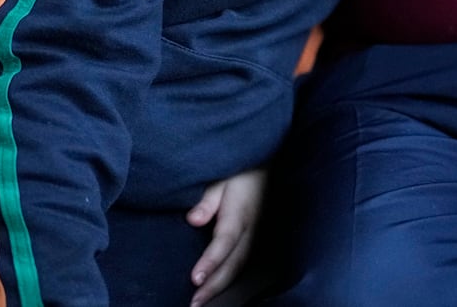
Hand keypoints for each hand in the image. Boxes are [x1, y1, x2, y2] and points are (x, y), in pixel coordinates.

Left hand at [185, 167, 267, 306]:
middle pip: (234, 262)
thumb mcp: (221, 176)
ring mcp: (256, 233)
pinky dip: (228, 277)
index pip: (225, 241)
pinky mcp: (254, 236)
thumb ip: (207, 199)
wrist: (262, 164)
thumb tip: (193, 220)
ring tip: (201, 301)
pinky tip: (215, 286)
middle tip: (194, 303)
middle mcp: (251, 227)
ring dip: (220, 286)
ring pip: (239, 266)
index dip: (211, 261)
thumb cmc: (238, 169)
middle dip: (214, 285)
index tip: (195, 279)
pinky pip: (242, 261)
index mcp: (241, 211)